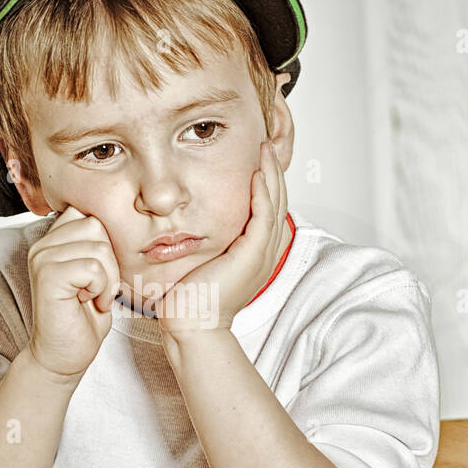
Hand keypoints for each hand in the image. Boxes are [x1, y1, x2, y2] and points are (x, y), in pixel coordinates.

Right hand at [27, 206, 123, 379]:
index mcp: (53, 239)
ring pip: (98, 247)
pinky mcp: (47, 276)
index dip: (106, 243)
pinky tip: (88, 303)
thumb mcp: (97, 272)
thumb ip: (98, 243)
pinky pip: (93, 268)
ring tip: (93, 297)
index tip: (98, 274)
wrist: (64, 356)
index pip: (91, 214)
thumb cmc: (83, 317)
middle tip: (98, 288)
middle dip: (109, 260)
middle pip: (96, 225)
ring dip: (106, 278)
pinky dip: (100, 289)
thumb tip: (125, 222)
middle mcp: (43, 244)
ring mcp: (42, 258)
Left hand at [150, 140, 288, 337]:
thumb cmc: (189, 299)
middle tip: (266, 144)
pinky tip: (257, 175)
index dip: (266, 181)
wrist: (190, 323)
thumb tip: (190, 223)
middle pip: (278, 201)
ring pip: (275, 204)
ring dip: (271, 174)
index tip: (257, 158)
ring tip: (265, 150)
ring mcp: (261, 255)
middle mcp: (265, 253)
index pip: (269, 208)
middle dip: (273, 171)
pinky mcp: (252, 255)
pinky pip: (264, 216)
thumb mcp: (202, 261)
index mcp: (255, 254)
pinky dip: (262, 193)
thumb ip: (207, 240)